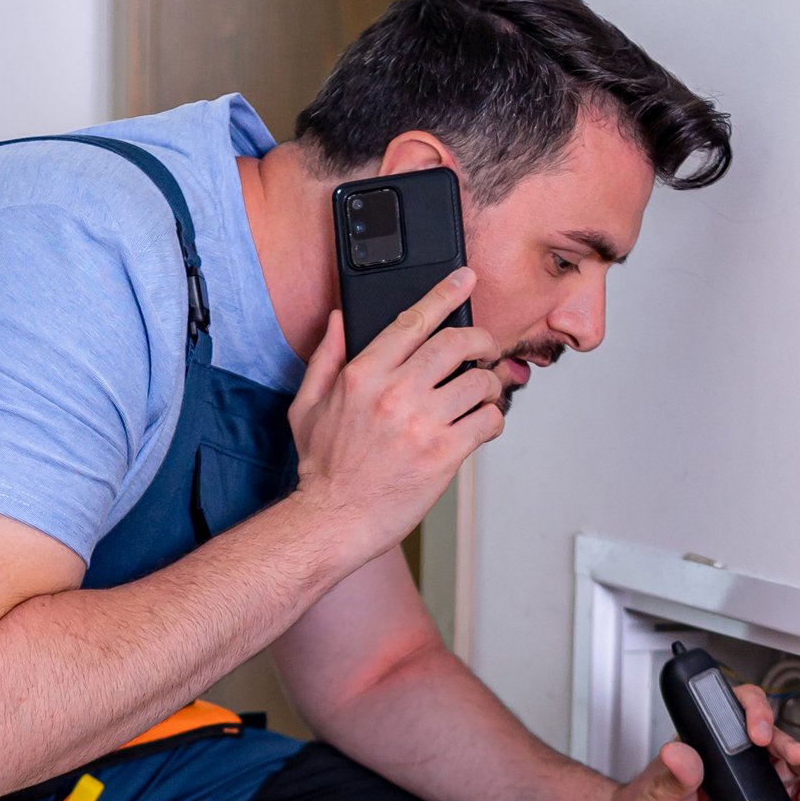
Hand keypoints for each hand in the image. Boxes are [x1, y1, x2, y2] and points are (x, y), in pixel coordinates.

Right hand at [286, 272, 504, 558]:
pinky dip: (492, 419)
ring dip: (489, 383)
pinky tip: (480, 424)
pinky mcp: (444, 454)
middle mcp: (394, 393)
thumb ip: (325, 358)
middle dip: (481, 339)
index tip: (465, 280)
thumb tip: (339, 320)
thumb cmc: (322, 468)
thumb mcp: (307, 405)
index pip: (413, 321)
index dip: (445, 294)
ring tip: (482, 392)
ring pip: (479, 382)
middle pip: (456, 343)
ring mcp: (422, 423)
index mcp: (362, 375)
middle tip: (486, 346)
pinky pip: (487, 421)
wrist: (333, 520)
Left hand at [598, 685, 799, 800]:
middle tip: (798, 757)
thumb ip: (674, 772)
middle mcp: (730, 759)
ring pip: (785, 768)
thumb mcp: (657, 787)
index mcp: (708, 742)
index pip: (738, 710)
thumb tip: (677, 753)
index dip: (755, 713)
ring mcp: (743, 784)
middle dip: (791, 745)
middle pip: (772, 739)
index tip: (758, 732)